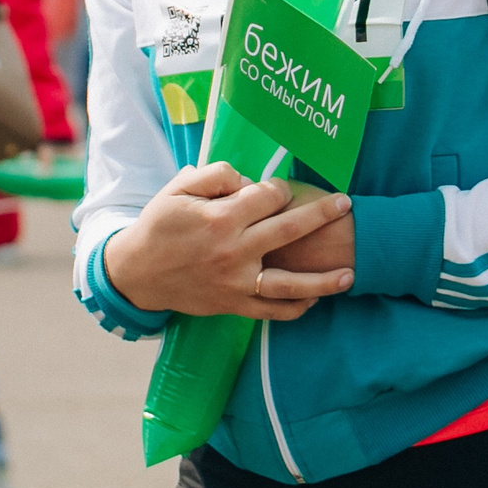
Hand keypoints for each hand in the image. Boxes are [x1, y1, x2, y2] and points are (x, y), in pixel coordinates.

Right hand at [101, 162, 354, 320]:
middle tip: (345, 205)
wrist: (137, 274)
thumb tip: (246, 179)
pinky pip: (271, 312)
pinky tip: (315, 301)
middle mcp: (233, 251)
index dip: (278, 188)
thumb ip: (213, 175)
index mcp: (220, 218)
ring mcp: (236, 282)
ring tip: (350, 274)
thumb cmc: (159, 226)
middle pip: (289, 231)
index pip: (266, 196)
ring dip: (322, 280)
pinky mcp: (233, 305)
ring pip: (288, 283)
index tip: (278, 189)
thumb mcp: (177, 190)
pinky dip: (295, 309)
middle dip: (321, 215)